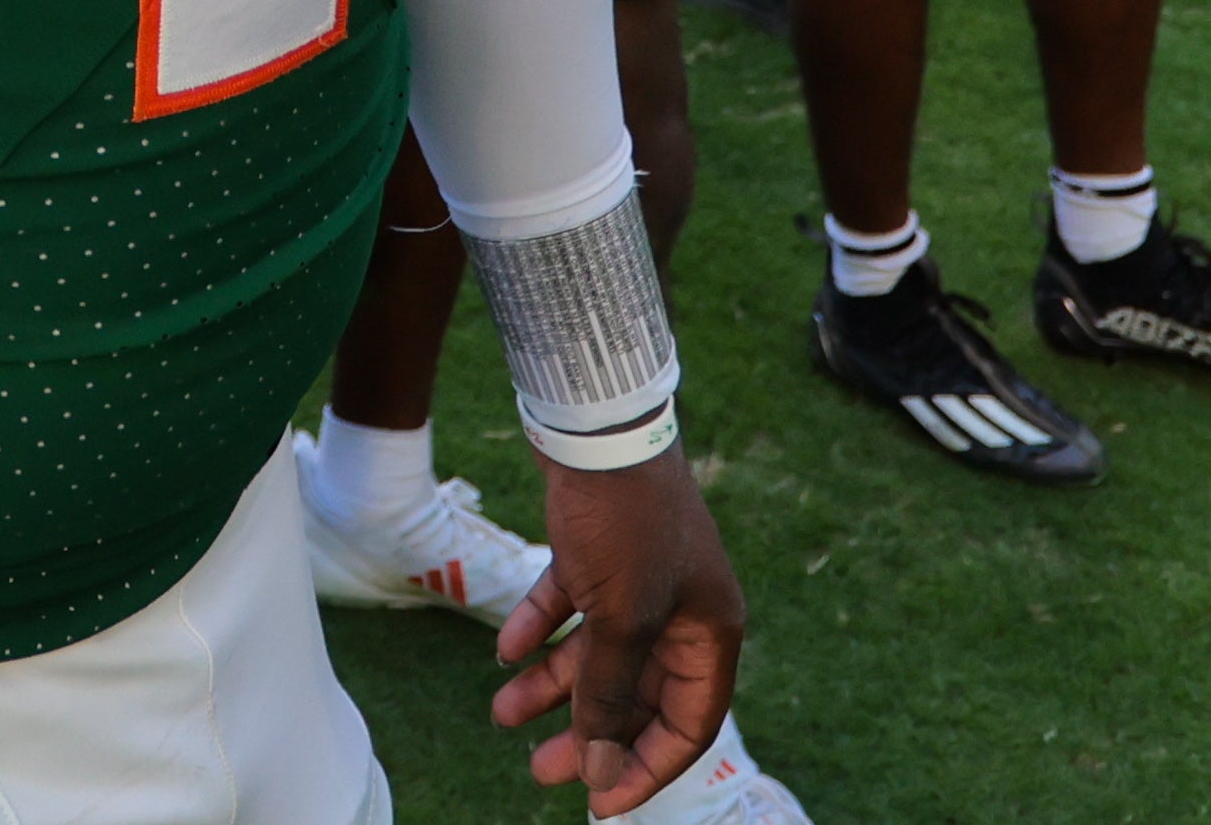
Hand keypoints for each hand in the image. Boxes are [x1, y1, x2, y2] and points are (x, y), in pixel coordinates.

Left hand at [488, 446, 748, 816]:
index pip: (688, 723)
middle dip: (588, 732)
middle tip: (539, 771)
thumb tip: (599, 769)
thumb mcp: (621, 619)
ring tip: (502, 713)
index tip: (597, 801)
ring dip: (552, 686)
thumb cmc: (624, 522)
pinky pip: (570, 608)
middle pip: (636, 692)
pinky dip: (540, 630)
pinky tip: (505, 653)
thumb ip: (610, 695)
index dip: (646, 767)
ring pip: (596, 652)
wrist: (594, 423)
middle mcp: (679, 609)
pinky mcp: (597, 552)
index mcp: (708, 631)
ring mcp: (637, 579)